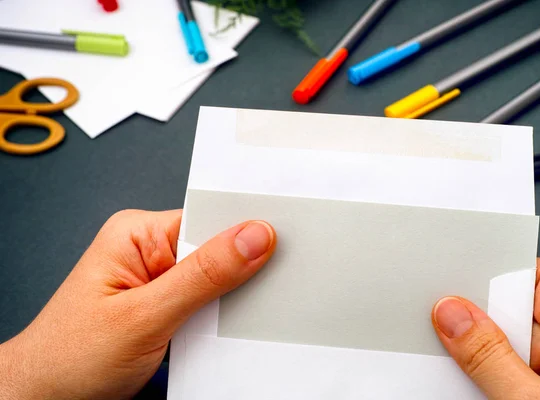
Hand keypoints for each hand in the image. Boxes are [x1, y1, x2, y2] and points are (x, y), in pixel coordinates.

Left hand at [0, 210, 275, 399]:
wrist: (46, 398)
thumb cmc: (71, 356)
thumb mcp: (145, 316)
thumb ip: (203, 276)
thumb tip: (253, 236)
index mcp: (137, 233)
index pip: (208, 218)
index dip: (246, 232)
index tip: (281, 246)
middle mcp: (148, 250)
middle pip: (215, 249)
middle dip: (239, 272)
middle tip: (257, 296)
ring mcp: (157, 279)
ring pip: (214, 280)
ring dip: (228, 301)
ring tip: (225, 324)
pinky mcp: (164, 305)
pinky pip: (206, 303)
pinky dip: (218, 319)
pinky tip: (218, 333)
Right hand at [432, 258, 539, 398]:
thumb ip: (493, 360)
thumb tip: (451, 316)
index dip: (497, 271)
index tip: (455, 269)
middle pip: (512, 318)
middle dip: (473, 320)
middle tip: (437, 321)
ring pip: (499, 352)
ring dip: (470, 357)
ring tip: (443, 362)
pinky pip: (499, 379)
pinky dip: (474, 379)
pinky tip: (453, 381)